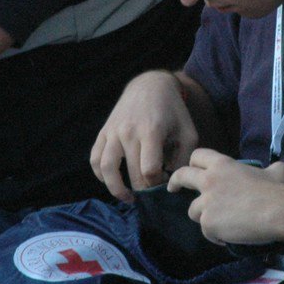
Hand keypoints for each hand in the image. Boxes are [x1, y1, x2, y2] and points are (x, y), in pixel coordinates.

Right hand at [90, 71, 198, 199]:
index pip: (150, 169)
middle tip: (152, 192)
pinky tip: (111, 181)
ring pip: (107, 169)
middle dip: (144, 189)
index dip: (158, 182)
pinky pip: (95, 158)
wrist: (150, 85)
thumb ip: (184, 158)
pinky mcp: (104, 132)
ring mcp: (113, 132)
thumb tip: (172, 181)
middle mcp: (129, 132)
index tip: (165, 180)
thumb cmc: (173, 111)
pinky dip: (100, 174)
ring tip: (128, 198)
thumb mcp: (188, 132)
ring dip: (116, 189)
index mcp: (151, 131)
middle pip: (132, 174)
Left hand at [172, 150, 283, 246]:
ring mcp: (206, 203)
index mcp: (223, 165)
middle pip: (182, 177)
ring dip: (204, 216)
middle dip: (174, 182)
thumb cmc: (278, 190)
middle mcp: (209, 181)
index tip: (190, 169)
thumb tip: (275, 171)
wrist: (279, 213)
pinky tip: (231, 236)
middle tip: (172, 189)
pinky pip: (207, 232)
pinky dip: (216, 236)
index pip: (198, 156)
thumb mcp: (277, 171)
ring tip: (222, 223)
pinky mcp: (208, 223)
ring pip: (193, 211)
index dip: (193, 163)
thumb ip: (269, 170)